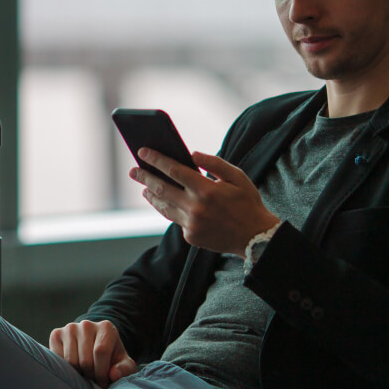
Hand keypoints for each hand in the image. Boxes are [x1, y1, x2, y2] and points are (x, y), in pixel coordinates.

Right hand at [49, 319, 136, 388]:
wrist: (93, 348)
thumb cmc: (110, 358)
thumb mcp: (123, 364)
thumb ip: (124, 369)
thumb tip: (113, 375)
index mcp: (106, 327)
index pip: (101, 352)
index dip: (101, 372)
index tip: (103, 383)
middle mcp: (87, 324)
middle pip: (85, 359)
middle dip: (90, 376)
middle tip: (93, 380)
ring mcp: (70, 328)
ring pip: (71, 361)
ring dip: (78, 374)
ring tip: (85, 374)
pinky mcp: (56, 334)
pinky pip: (57, 358)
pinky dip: (64, 368)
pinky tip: (73, 367)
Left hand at [129, 149, 279, 255]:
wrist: (255, 237)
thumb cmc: (247, 203)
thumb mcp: (238, 177)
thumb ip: (214, 163)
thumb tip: (191, 154)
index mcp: (206, 190)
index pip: (173, 170)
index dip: (156, 160)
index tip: (143, 152)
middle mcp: (195, 208)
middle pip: (161, 188)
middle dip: (145, 177)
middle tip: (134, 170)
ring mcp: (191, 224)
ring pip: (163, 207)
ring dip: (151, 195)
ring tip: (144, 188)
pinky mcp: (191, 236)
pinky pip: (176, 219)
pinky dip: (170, 209)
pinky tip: (166, 203)